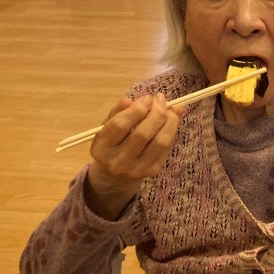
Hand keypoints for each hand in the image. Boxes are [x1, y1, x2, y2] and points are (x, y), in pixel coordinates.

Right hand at [85, 93, 183, 218]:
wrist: (113, 176)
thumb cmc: (111, 144)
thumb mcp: (107, 127)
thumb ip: (118, 112)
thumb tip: (130, 100)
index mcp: (102, 147)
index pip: (120, 125)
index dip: (137, 109)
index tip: (147, 97)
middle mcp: (118, 161)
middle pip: (143, 133)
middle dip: (156, 112)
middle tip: (160, 99)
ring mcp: (137, 169)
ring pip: (160, 142)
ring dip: (169, 122)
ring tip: (170, 110)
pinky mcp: (152, 171)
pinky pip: (166, 148)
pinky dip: (171, 132)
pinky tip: (170, 122)